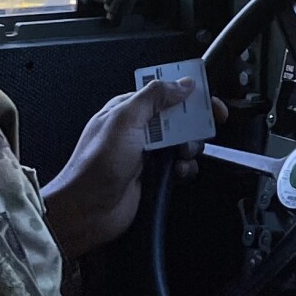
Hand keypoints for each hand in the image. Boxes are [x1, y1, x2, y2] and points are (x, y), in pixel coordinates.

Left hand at [39, 78, 228, 258]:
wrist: (86, 211)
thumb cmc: (95, 165)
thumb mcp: (124, 121)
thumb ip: (153, 97)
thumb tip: (182, 83)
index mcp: (128, 110)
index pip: (164, 92)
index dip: (189, 94)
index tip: (209, 101)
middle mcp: (138, 130)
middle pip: (178, 117)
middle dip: (193, 124)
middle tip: (200, 130)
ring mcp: (146, 154)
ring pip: (182, 143)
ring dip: (190, 148)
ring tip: (183, 156)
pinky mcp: (152, 176)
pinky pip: (179, 167)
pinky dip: (185, 169)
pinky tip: (178, 173)